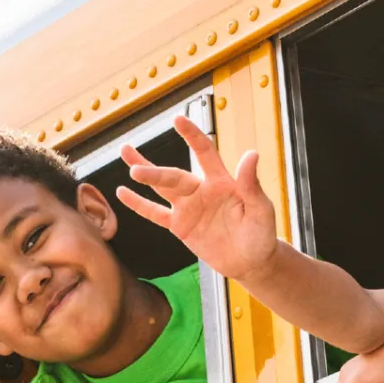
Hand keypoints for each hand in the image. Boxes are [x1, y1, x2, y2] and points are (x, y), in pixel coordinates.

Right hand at [117, 115, 278, 280]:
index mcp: (222, 182)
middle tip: (136, 169)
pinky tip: (122, 193)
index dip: (192, 136)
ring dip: (144, 175)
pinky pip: (155, 214)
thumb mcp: (261, 210)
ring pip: (161, 188)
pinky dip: (139, 204)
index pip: (204, 153)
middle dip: (155, 173)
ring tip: (126, 154)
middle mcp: (201, 190)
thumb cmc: (261, 234)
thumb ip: (252, 185)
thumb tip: (251, 154)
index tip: (177, 120)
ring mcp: (188, 208)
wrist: (251, 262)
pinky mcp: (180, 226)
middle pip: (174, 177)